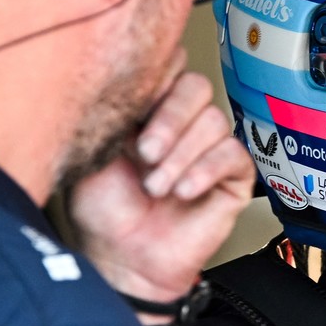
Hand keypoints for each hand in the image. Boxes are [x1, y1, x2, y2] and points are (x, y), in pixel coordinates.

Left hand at [69, 69, 254, 305]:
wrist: (122, 259)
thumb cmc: (104, 211)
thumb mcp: (93, 150)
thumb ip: (113, 111)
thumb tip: (128, 75)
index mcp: (148, 107)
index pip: (169, 66)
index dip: (156, 81)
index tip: (134, 110)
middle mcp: (181, 122)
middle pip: (196, 87)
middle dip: (169, 119)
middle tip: (144, 153)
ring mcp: (209, 148)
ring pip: (213, 122)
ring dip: (181, 156)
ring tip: (157, 187)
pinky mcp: (232, 176)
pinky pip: (232, 155)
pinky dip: (205, 171)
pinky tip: (183, 192)